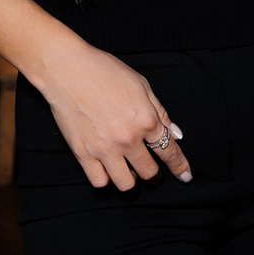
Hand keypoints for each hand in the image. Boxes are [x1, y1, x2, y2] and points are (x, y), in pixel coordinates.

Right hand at [34, 39, 193, 189]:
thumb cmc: (106, 72)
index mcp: (146, 120)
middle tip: (151, 172)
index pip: (169, 151)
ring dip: (131, 180)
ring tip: (129, 171)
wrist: (68, 70)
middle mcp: (128, 139)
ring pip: (126, 184)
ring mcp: (104, 149)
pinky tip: (108, 169)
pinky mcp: (82, 154)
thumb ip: (160, 112)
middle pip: (149, 172)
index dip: (179, 166)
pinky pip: (100, 182)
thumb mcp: (142, 85)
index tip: (185, 176)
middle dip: (154, 175)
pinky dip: (106, 179)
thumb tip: (176, 134)